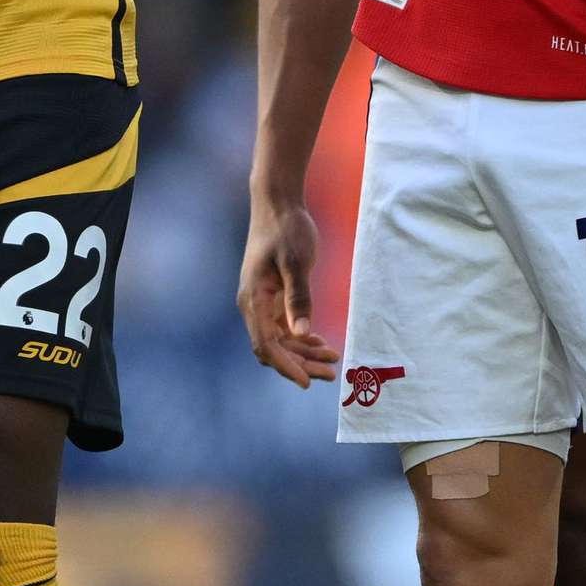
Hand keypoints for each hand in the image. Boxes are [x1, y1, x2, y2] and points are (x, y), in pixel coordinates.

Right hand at [240, 186, 336, 382]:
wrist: (276, 204)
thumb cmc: (286, 229)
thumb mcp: (297, 262)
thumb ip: (299, 298)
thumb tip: (303, 334)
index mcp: (254, 300)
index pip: (266, 345)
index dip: (286, 366)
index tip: (307, 382)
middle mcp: (253, 305)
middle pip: (273, 348)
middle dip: (300, 364)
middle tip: (330, 374)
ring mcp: (261, 302)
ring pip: (280, 340)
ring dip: (303, 354)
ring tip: (332, 361)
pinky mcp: (271, 296)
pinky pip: (283, 327)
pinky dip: (301, 338)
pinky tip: (321, 342)